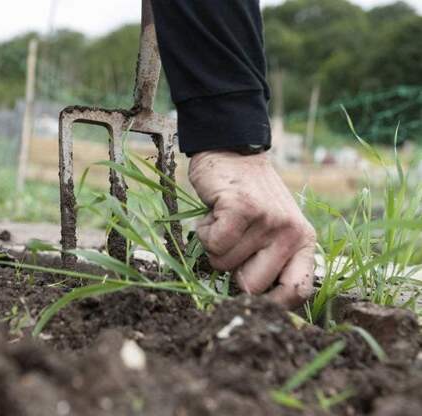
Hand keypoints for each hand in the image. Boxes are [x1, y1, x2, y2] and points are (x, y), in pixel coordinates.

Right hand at [189, 150, 315, 307]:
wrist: (233, 151)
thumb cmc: (248, 198)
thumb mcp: (271, 229)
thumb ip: (270, 261)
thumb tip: (253, 306)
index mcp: (303, 242)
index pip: (298, 291)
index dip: (272, 305)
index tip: (250, 301)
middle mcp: (291, 232)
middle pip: (252, 286)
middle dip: (232, 271)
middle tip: (233, 244)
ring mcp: (268, 220)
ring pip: (224, 264)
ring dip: (214, 246)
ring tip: (225, 221)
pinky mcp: (242, 208)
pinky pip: (213, 243)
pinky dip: (204, 232)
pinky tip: (215, 213)